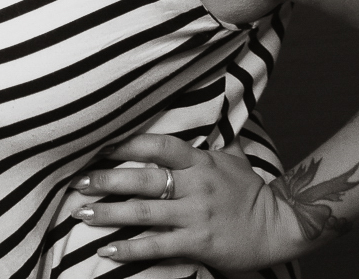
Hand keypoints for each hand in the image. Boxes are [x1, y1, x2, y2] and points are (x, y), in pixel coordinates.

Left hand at [61, 135, 307, 271]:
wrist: (280, 226)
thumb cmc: (250, 191)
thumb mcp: (231, 158)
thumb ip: (208, 142)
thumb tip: (204, 108)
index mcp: (200, 161)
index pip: (159, 146)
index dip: (127, 144)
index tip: (98, 144)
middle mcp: (195, 186)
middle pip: (143, 179)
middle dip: (107, 180)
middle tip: (78, 182)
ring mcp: (196, 215)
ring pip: (144, 213)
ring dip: (110, 213)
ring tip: (83, 213)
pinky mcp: (198, 243)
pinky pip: (157, 246)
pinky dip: (130, 249)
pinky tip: (107, 250)